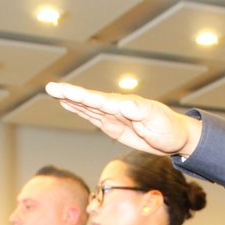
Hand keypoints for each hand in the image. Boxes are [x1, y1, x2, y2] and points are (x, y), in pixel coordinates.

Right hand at [45, 82, 203, 156]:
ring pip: (86, 107)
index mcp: (123, 105)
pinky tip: (68, 104)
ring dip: (70, 100)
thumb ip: (139, 110)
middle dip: (69, 94)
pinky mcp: (113, 126)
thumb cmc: (168, 127)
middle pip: (87, 100)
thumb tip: (123, 104)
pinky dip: (79, 110)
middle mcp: (115, 108)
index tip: (63, 90)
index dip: (79, 95)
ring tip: (54, 92)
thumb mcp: (156, 119)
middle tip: (50, 86)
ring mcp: (113, 116)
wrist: (175, 137)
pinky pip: (92, 117)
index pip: (97, 99)